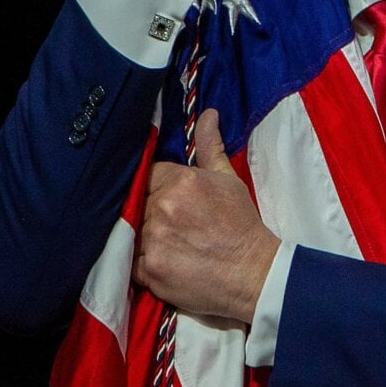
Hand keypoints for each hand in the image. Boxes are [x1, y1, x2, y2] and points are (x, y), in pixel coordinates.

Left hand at [133, 110, 279, 323]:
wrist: (254, 273)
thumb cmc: (242, 225)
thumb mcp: (229, 180)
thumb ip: (211, 147)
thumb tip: (208, 114)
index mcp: (181, 181)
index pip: (149, 174)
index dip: (157, 187)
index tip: (169, 198)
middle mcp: (163, 207)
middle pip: (138, 203)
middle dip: (150, 211)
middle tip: (171, 224)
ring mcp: (154, 240)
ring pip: (132, 232)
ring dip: (144, 237)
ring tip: (168, 243)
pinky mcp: (150, 270)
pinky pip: (131, 262)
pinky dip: (142, 262)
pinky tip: (162, 261)